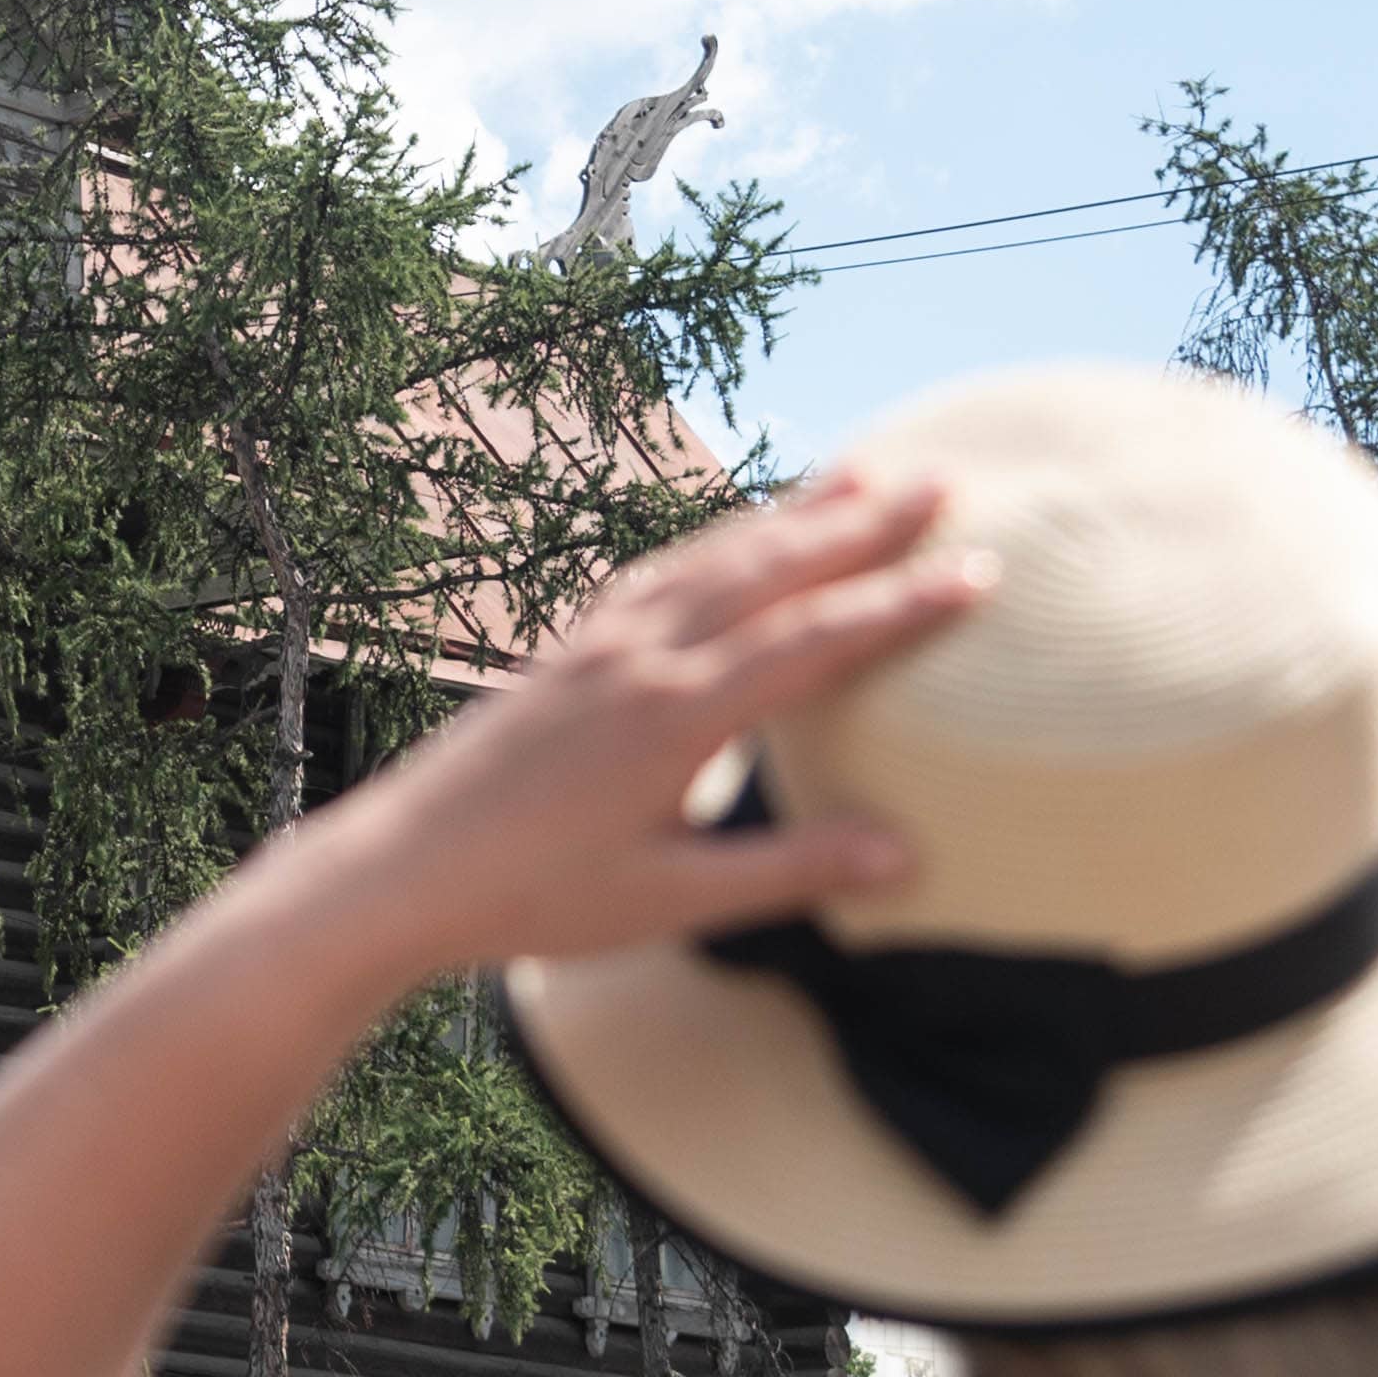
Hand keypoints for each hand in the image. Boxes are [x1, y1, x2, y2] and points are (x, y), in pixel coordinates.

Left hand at [314, 473, 979, 976]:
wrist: (399, 870)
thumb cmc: (534, 897)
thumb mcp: (671, 900)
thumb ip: (789, 869)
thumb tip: (906, 853)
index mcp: (675, 715)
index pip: (812, 639)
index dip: (900, 604)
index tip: (978, 570)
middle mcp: (639, 659)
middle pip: (769, 570)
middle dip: (860, 523)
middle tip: (943, 479)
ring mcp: (596, 645)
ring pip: (710, 557)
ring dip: (788, 514)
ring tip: (857, 476)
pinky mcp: (563, 651)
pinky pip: (653, 574)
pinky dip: (709, 542)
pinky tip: (730, 537)